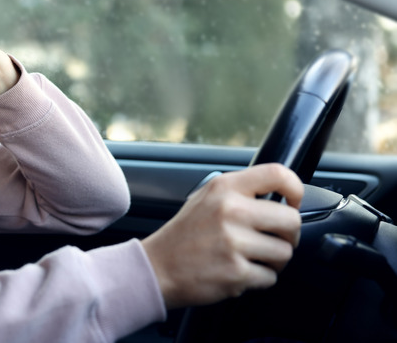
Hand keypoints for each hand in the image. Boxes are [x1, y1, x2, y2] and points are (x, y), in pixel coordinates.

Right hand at [141, 163, 302, 309]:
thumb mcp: (205, 198)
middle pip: (292, 220)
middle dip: (288, 235)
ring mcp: (234, 242)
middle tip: (273, 240)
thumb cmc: (184, 235)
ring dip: (273, 261)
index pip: (277, 174)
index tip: (293, 202)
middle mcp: (230, 211)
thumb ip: (239, 192)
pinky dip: (259, 279)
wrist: (157, 268)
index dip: (295, 189)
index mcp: (224, 188)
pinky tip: (238, 272)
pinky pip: (270, 277)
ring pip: (285, 253)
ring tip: (250, 258)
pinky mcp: (236, 272)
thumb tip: (280, 196)